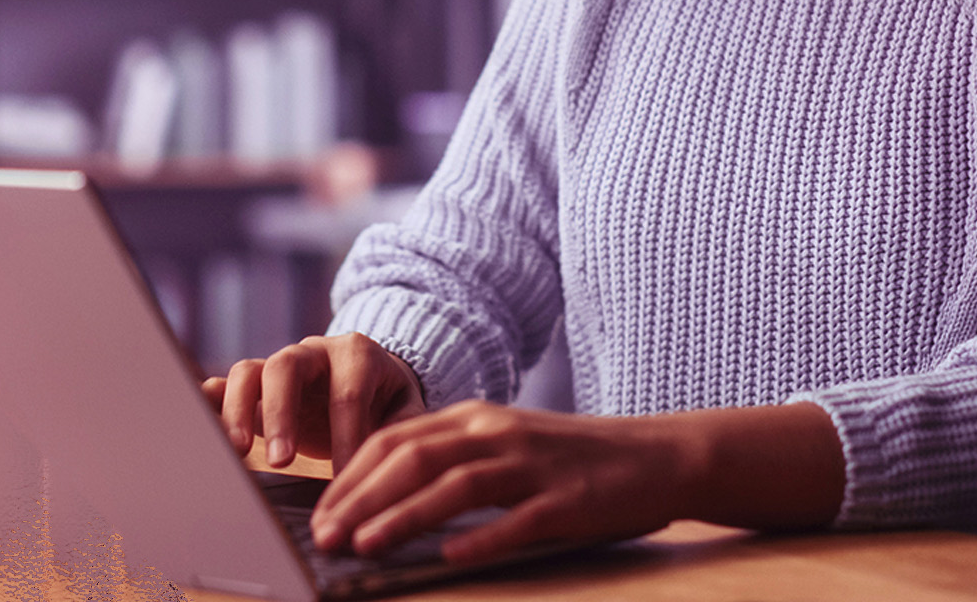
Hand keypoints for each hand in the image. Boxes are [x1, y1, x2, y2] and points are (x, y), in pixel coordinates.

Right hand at [198, 333, 425, 470]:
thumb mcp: (407, 408)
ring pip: (249, 371)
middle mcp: (312, 352)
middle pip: (287, 367)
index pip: (347, 394)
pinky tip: (200, 424)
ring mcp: (279, 365)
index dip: (345, 437)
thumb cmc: (388, 399)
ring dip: (239, 410)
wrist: (370, 376)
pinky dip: (211, 400)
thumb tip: (390, 462)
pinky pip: (226, 383)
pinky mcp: (256, 384)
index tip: (344, 481)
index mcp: (356, 355)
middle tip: (282, 461)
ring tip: (237, 452)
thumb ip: (402, 428)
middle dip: (281, 414)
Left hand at [307, 400, 844, 565]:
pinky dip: (480, 538)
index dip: (351, 476)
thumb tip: (385, 499)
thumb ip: (453, 462)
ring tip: (366, 545)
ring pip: (454, 484)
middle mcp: (496, 432)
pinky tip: (450, 558)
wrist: (657, 455)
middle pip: (413, 458)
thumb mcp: (505, 447)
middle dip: (361, 498)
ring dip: (404, 515)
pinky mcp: (565, 500)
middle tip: (324, 537)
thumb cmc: (571, 461)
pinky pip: (516, 519)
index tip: (319, 513)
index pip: (395, 440)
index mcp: (475, 418)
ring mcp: (531, 464)